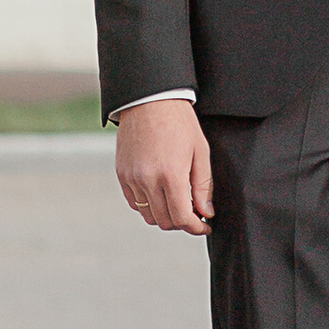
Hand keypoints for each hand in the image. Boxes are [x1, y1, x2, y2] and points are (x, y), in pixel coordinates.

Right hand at [115, 97, 212, 235]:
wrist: (150, 101)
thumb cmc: (180, 122)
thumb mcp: (200, 151)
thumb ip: (203, 185)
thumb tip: (206, 212)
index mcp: (171, 175)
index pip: (182, 217)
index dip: (196, 227)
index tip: (205, 225)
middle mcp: (147, 181)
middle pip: (164, 221)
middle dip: (182, 223)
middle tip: (194, 214)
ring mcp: (132, 178)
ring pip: (148, 215)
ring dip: (165, 216)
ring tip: (178, 204)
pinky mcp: (122, 174)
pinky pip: (134, 203)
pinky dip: (148, 206)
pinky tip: (160, 195)